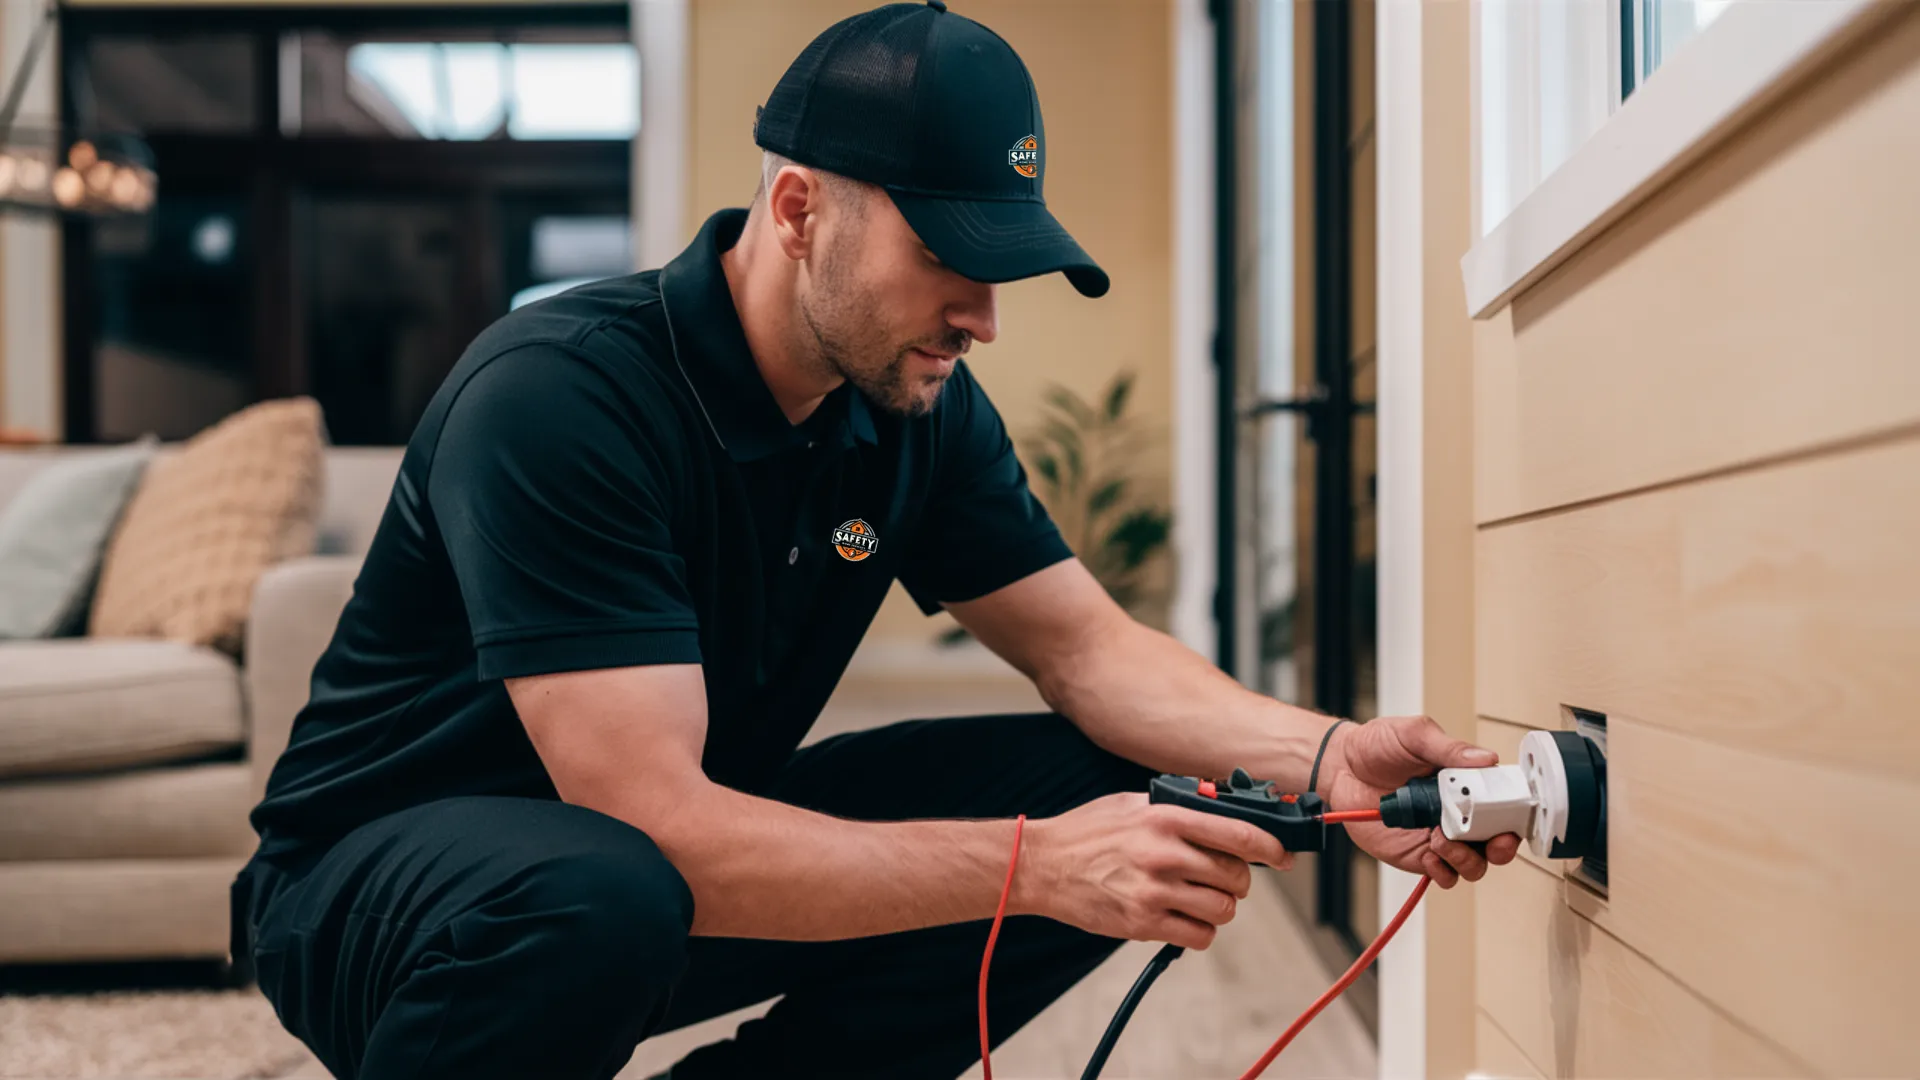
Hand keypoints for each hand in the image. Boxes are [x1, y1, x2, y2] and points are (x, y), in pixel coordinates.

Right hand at [1014, 792, 1294, 950]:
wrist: (1041, 864)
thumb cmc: (1086, 831)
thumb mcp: (1132, 803)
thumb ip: (1178, 805)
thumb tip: (1223, 807)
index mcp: (1166, 818)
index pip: (1239, 834)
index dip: (1271, 848)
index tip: (1282, 856)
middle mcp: (1164, 854)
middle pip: (1236, 876)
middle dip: (1239, 880)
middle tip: (1225, 878)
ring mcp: (1153, 892)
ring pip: (1223, 910)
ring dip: (1221, 907)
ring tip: (1202, 898)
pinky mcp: (1142, 923)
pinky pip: (1198, 936)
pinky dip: (1200, 930)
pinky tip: (1184, 917)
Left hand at [1318, 717, 1522, 887]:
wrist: (1340, 765)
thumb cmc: (1378, 745)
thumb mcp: (1414, 734)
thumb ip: (1448, 748)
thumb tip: (1486, 759)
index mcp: (1465, 783)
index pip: (1503, 803)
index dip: (1514, 814)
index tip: (1512, 815)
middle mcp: (1458, 812)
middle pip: (1497, 841)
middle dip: (1502, 846)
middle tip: (1493, 841)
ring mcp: (1438, 836)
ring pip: (1473, 864)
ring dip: (1467, 859)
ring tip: (1441, 840)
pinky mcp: (1416, 854)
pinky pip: (1441, 874)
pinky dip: (1441, 871)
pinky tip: (1429, 855)